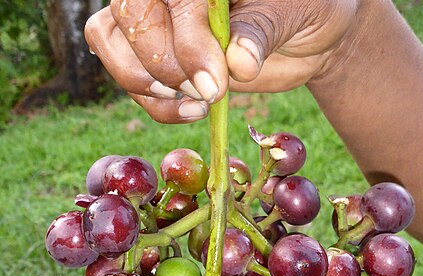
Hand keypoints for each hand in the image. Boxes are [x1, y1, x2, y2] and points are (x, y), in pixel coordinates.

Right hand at [85, 0, 359, 122]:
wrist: (306, 34)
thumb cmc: (307, 8)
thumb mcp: (296, 12)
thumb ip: (262, 30)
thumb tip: (238, 61)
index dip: (184, 38)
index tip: (214, 83)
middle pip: (128, 13)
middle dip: (163, 64)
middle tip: (210, 92)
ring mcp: (158, 16)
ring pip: (109, 39)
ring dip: (146, 83)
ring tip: (198, 102)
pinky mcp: (157, 53)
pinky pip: (127, 76)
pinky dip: (153, 103)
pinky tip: (192, 111)